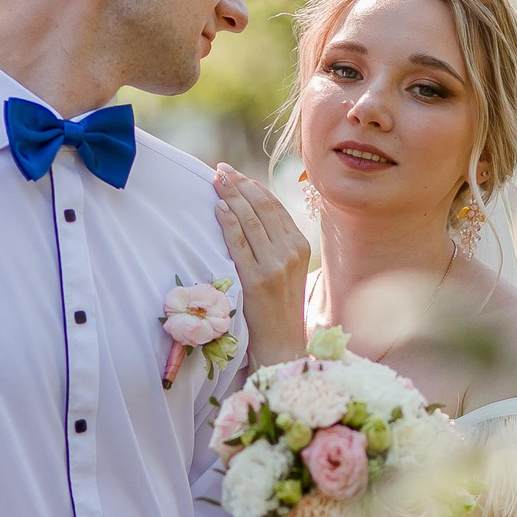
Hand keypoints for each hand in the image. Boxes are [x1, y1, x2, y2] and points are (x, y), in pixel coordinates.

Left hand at [213, 164, 308, 365]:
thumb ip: (275, 245)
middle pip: (262, 208)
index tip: (235, 174)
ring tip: (216, 180)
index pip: (275, 207)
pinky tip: (218, 208)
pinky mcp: (257, 280)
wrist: (283, 346)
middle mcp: (291, 252)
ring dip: (231, 196)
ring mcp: (275, 265)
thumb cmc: (278, 309)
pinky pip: (240, 244)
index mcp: (300, 247)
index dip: (253, 187)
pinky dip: (228, 222)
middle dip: (239, 185)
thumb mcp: (286, 272)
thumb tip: (249, 215)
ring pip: (251, 220)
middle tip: (220, 170)